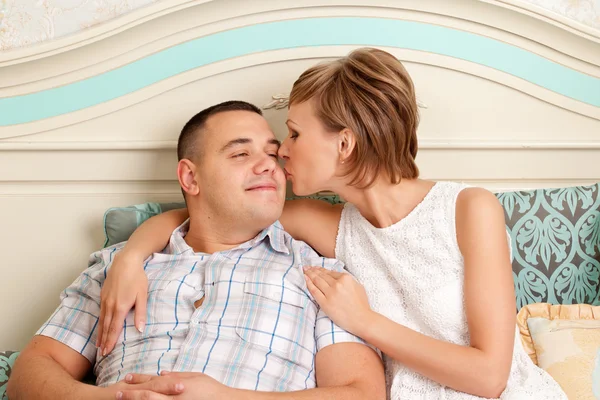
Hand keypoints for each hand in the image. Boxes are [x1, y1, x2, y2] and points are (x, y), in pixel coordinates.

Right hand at [97, 251, 147, 355]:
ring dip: (100, 334)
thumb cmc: (137, 278)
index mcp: (120, 307)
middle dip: (104, 341)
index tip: (107, 352)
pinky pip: (100, 313)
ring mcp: (105, 300)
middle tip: (102, 354)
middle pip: (106, 327)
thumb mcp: (142, 295)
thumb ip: (140, 313)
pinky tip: (100, 327)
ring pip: (101, 321)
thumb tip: (140, 330)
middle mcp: (110, 306)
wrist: (125, 262)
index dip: (110, 341)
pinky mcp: (103, 295)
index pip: (114, 329)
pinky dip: (99, 323)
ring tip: (98, 344)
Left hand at [116, 371, 232, 399]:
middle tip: (116, 392)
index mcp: (177, 383)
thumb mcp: (196, 376)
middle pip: (148, 393)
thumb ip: (178, 374)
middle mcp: (173, 395)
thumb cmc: (212, 389)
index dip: (139, 379)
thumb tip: (163, 373)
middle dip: (131, 393)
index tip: (126, 377)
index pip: (154, 380)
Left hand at [303, 267, 372, 335]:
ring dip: (309, 274)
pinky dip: (308, 284)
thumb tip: (338, 276)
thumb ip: (348, 280)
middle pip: (322, 275)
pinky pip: (314, 291)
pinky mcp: (325, 303)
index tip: (316, 268)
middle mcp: (337, 284)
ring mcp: (330, 293)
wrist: (362, 320)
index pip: (330, 272)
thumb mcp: (358, 286)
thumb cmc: (362, 305)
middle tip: (306, 267)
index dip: (321, 269)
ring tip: (304, 271)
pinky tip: (305, 279)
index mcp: (346, 278)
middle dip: (313, 270)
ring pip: (317, 281)